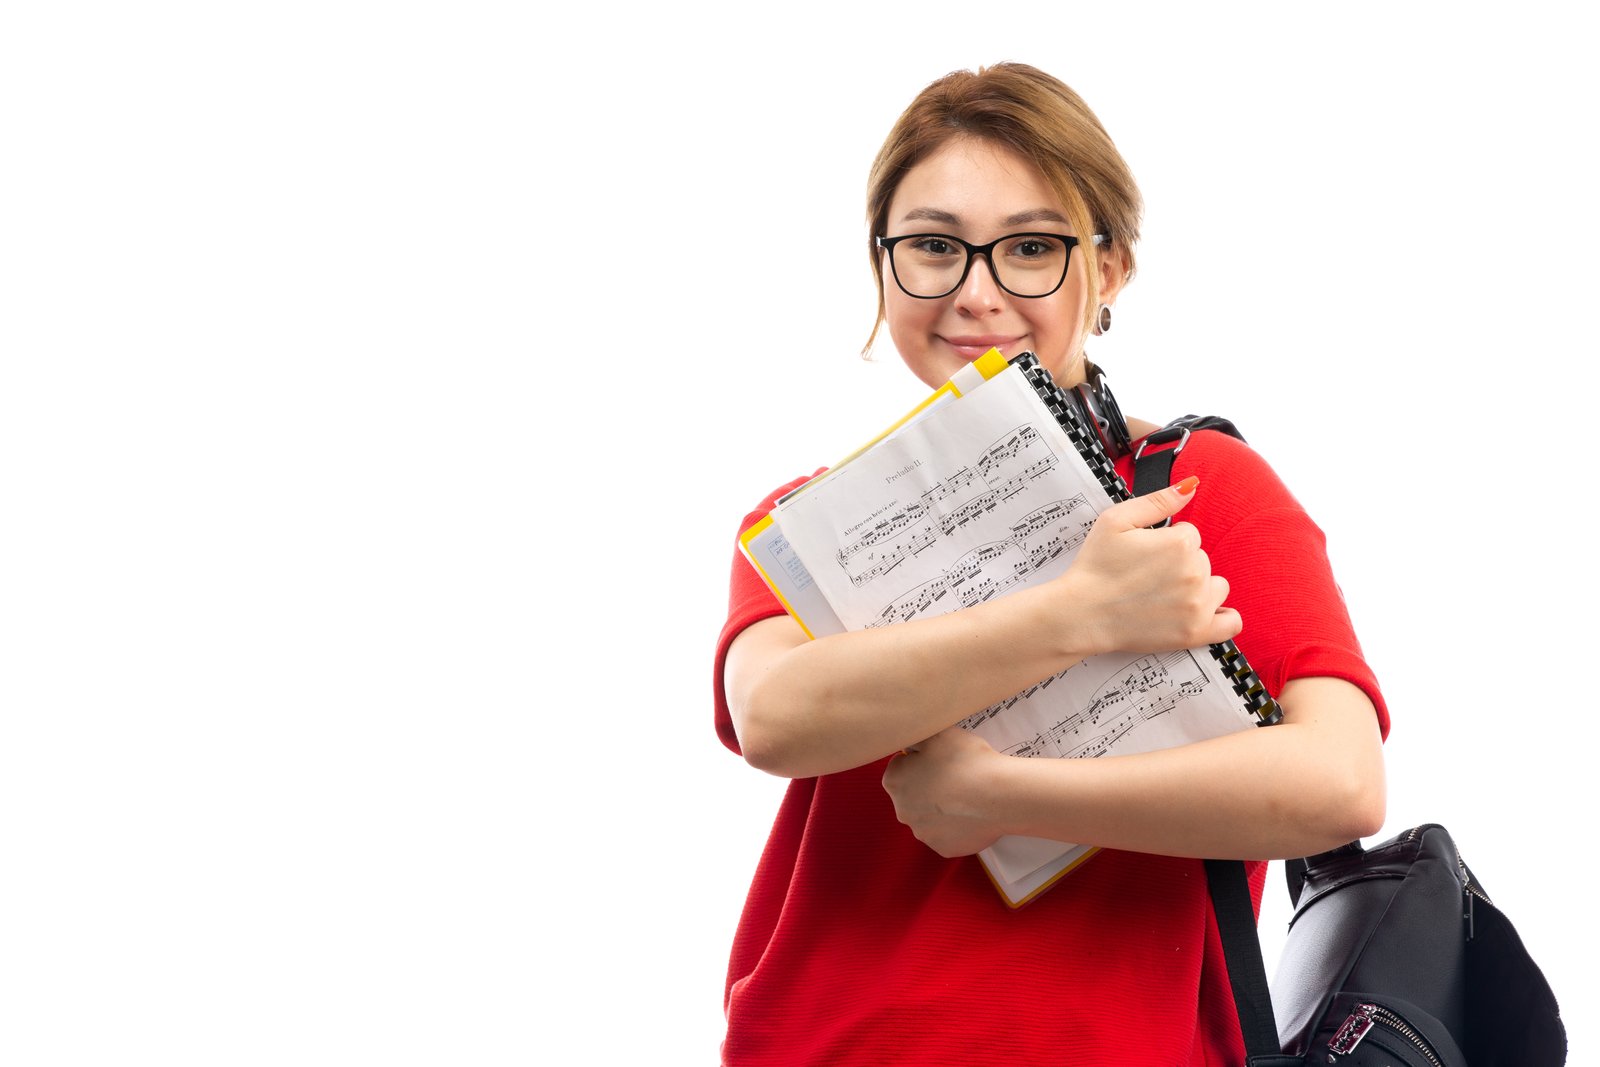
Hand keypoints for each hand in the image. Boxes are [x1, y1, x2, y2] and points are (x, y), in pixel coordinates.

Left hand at [882, 727, 1006, 857]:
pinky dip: (956, 826)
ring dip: (942, 807)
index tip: (941, 759)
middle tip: (955, 776)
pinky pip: (947, 834)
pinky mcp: (943, 848)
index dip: (922, 760)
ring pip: (930, 816)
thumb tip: (909, 744)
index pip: (901, 767)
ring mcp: (923, 833)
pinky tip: (971, 814)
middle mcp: (902, 811)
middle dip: (929, 786)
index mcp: (894, 781)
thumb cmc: (966, 761)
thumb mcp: (936, 733)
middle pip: (913, 794)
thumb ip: (915, 737)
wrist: (998, 795)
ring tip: (966, 796)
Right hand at [1060, 478, 1242, 654]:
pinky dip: (1222, 617)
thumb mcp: (1116, 520)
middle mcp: (1194, 573)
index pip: (1190, 535)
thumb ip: (1158, 500)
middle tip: (1148, 577)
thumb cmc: (1095, 567)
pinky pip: (1231, 622)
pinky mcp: (1196, 633)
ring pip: (1216, 586)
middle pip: (1202, 560)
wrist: (1081, 614)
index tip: (1146, 556)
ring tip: (1166, 596)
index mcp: (1179, 543)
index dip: (1166, 543)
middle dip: (1180, 565)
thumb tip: (1191, 486)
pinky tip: (1202, 612)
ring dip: (1198, 588)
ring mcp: (1198, 605)